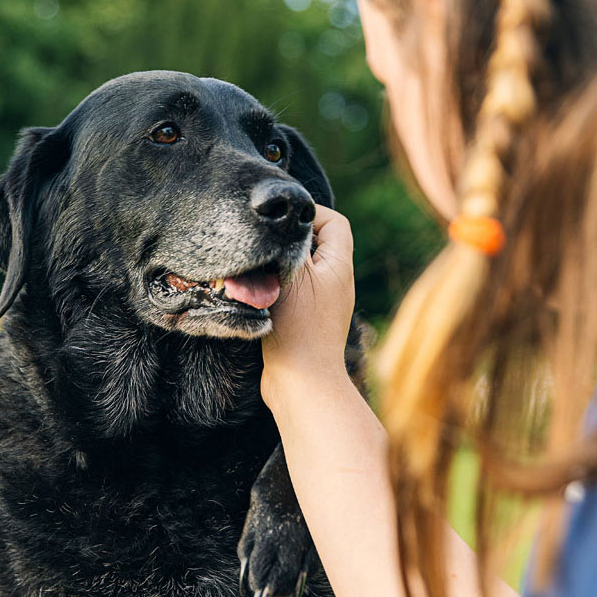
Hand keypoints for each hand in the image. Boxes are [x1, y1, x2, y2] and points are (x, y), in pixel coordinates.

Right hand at [261, 205, 354, 407]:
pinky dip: (276, 287)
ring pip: (301, 268)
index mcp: (339, 265)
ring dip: (279, 265)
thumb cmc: (298, 327)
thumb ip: (292, 242)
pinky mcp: (307, 321)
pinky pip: (294, 292)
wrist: (302, 383)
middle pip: (317, 243)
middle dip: (290, 239)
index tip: (282, 221)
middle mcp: (336, 282)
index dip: (310, 213)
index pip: (334, 222)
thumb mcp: (294, 274)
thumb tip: (286, 220)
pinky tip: (257, 294)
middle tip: (265, 243)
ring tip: (258, 270)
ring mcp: (323, 303)